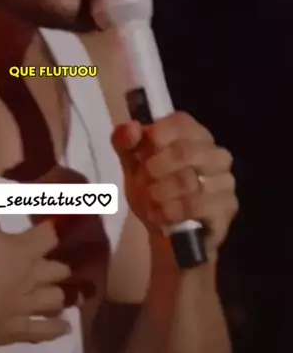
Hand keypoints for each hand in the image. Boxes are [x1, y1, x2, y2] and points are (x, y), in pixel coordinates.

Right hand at [0, 150, 71, 352]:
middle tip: (72, 262)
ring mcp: (24, 308)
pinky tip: (65, 330)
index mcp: (24, 251)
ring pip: (53, 301)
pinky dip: (53, 331)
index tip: (79, 213)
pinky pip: (40, 332)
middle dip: (63, 265)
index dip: (63, 222)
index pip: (50, 232)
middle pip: (56, 270)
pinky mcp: (14, 331)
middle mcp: (32, 279)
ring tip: (73, 296)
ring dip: (63, 297)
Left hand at [112, 113, 237, 256]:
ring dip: (160, 193)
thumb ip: (125, 141)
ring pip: (188, 180)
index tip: (140, 155)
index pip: (180, 123)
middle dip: (154, 169)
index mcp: (194, 133)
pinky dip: (171, 211)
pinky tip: (160, 216)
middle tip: (141, 182)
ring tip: (149, 201)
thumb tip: (131, 127)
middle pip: (183, 151)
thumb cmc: (151, 187)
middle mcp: (216, 153)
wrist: (167, 230)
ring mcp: (225, 180)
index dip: (155, 137)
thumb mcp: (131, 162)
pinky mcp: (227, 207)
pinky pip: (196, 205)